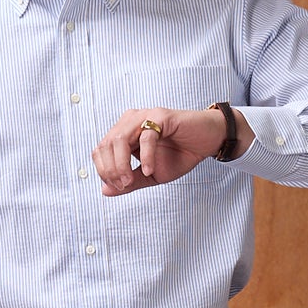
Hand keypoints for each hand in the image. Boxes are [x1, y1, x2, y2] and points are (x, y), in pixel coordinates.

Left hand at [92, 106, 249, 195]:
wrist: (207, 142)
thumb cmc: (180, 155)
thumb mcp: (152, 175)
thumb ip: (130, 182)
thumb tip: (105, 191)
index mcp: (124, 133)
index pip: (100, 150)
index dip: (104, 170)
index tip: (118, 187)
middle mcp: (130, 121)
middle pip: (106, 145)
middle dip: (111, 170)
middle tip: (124, 185)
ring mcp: (145, 116)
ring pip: (119, 139)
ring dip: (121, 164)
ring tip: (130, 181)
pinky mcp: (161, 116)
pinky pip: (146, 137)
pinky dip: (146, 157)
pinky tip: (150, 170)